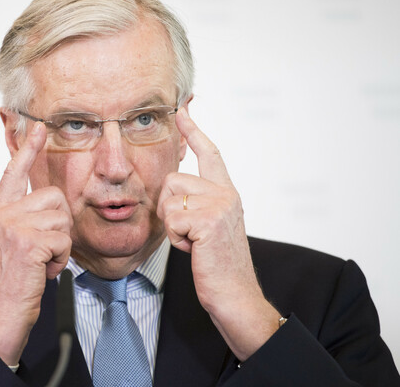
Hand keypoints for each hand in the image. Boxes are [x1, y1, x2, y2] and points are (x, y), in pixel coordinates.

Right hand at [0, 123, 72, 365]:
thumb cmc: (12, 283)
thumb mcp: (13, 244)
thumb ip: (24, 219)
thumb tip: (49, 202)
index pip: (14, 172)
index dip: (27, 149)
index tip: (37, 127)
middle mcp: (3, 214)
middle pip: (54, 197)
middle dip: (59, 226)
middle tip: (44, 250)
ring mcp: (13, 226)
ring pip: (62, 219)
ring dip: (60, 246)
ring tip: (41, 263)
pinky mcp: (28, 241)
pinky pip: (63, 240)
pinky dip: (60, 260)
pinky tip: (43, 272)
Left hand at [157, 107, 280, 360]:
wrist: (234, 294)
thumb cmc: (216, 264)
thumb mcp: (206, 227)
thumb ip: (196, 203)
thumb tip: (173, 186)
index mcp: (226, 192)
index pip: (209, 153)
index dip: (193, 131)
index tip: (182, 110)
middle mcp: (226, 193)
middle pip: (173, 179)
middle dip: (168, 208)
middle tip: (186, 232)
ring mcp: (220, 205)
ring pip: (169, 198)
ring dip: (172, 225)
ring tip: (192, 241)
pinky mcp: (209, 220)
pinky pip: (172, 219)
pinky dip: (176, 239)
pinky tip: (194, 250)